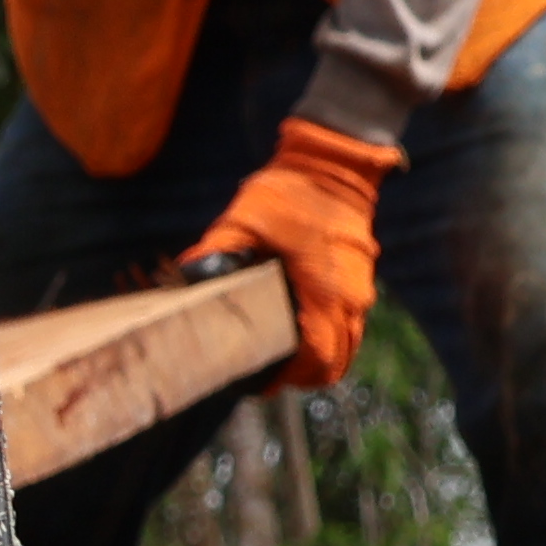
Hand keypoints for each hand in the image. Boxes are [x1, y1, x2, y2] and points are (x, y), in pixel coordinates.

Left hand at [177, 121, 400, 387]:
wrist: (336, 164)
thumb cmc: (290, 193)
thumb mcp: (245, 220)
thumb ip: (217, 251)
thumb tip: (184, 276)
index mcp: (324, 292)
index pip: (317, 360)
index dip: (289, 378)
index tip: (260, 381)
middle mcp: (350, 300)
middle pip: (333, 365)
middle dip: (301, 375)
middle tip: (266, 373)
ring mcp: (360, 292)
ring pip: (346, 349)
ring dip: (317, 360)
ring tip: (281, 357)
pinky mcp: (361, 281)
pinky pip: (350, 327)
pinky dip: (329, 339)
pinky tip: (299, 329)